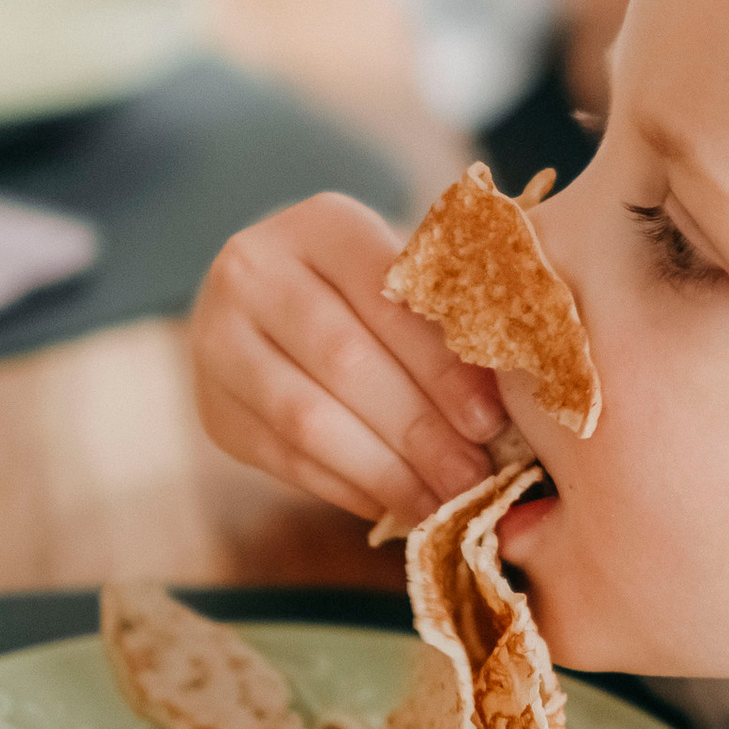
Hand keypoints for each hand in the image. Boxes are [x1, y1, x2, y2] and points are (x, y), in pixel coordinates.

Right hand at [190, 193, 502, 533]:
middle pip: (344, 360)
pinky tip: (394, 504)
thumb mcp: (403, 277)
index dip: (440, 367)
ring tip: (440, 503)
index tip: (490, 422)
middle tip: (472, 478)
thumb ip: (448, 322)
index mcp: (321, 224)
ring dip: (383, 471)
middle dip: (418, 430)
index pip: (387, 299)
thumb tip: (516, 403)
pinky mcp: (212, 408)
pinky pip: (284, 458)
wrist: (268, 301)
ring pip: (306, 418)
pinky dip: (347, 488)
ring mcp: (218, 340)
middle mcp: (254, 270)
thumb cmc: (368, 292)